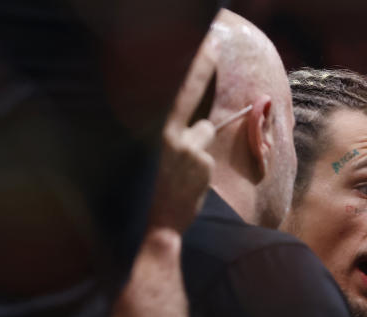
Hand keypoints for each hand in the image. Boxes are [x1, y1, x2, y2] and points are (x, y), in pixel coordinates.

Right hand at [148, 33, 217, 231]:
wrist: (161, 221)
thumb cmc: (159, 189)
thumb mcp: (161, 156)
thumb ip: (178, 135)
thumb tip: (206, 123)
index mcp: (154, 130)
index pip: (176, 93)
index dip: (191, 69)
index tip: (203, 47)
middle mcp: (169, 133)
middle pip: (189, 97)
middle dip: (200, 71)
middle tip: (212, 46)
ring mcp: (186, 145)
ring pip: (205, 131)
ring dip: (200, 144)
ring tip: (185, 169)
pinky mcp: (201, 160)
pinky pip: (209, 154)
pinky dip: (204, 165)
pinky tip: (192, 180)